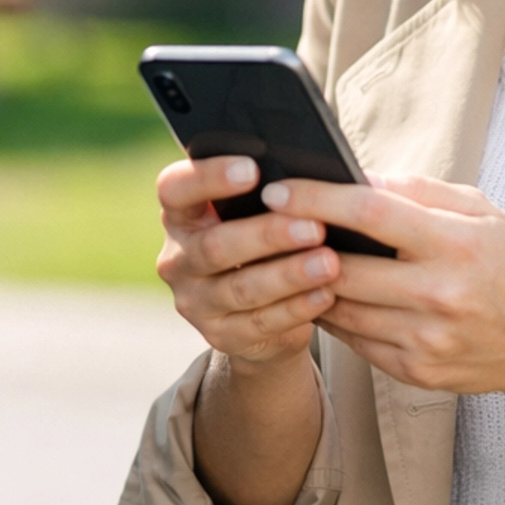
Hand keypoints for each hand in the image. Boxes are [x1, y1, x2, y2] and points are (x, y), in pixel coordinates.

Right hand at [156, 154, 339, 369]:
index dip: (208, 177)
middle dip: (268, 235)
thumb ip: (266, 196)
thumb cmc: (262, 242)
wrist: (261, 309)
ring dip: (289, 275)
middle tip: (314, 227)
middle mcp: (178, 259)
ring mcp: (196, 302)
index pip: (175, 190)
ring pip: (242, 288)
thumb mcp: (253, 215)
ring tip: (329, 262)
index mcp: (180, 216)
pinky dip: (297, 308)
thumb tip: (307, 179)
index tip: (252, 169)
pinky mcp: (221, 335)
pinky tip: (325, 295)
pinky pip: (261, 323)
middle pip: (215, 245)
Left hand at [259, 172, 504, 417]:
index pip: (369, 212)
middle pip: (340, 267)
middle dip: (296, 246)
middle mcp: (439, 294)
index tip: (276, 189)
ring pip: (338, 308)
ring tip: (291, 260)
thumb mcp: (480, 211)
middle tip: (269, 228)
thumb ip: (416, 190)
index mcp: (456, 243)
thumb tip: (353, 175)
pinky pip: (354, 340)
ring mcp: (426, 339)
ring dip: (308, 284)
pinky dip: (335, 315)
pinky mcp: (416, 372)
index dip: (315, 199)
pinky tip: (329, 295)